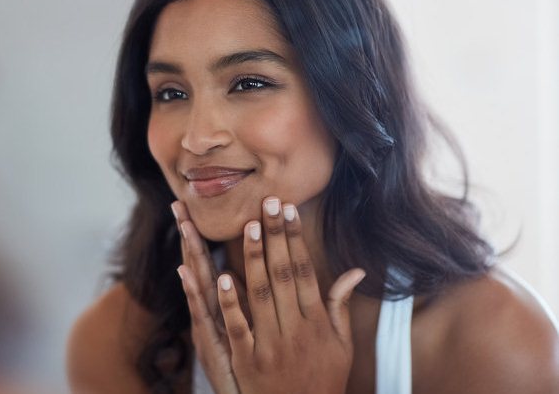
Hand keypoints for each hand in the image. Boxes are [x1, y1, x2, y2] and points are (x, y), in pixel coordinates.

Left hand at [177, 197, 364, 393]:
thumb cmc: (323, 380)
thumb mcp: (341, 346)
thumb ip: (340, 307)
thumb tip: (355, 271)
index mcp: (318, 323)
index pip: (305, 271)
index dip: (296, 240)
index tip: (288, 211)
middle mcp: (297, 331)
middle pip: (284, 275)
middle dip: (276, 237)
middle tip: (268, 202)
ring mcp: (272, 346)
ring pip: (261, 295)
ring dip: (255, 260)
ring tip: (249, 226)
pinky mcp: (248, 362)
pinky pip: (238, 328)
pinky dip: (231, 303)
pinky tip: (223, 276)